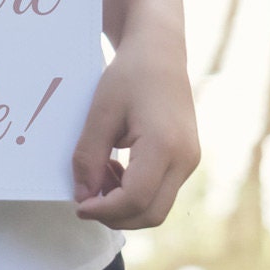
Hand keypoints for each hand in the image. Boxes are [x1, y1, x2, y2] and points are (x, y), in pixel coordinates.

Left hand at [72, 33, 200, 228]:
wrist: (160, 53)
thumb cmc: (129, 76)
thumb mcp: (100, 112)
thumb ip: (89, 156)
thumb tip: (83, 196)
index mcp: (164, 145)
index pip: (136, 199)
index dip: (105, 210)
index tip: (79, 206)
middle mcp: (184, 159)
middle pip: (151, 213)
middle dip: (115, 215)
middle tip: (84, 200)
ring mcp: (189, 161)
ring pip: (157, 206)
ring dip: (124, 204)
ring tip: (98, 174)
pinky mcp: (186, 159)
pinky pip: (161, 190)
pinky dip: (135, 192)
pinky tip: (115, 169)